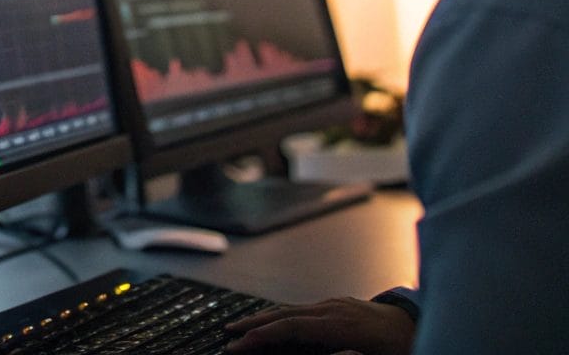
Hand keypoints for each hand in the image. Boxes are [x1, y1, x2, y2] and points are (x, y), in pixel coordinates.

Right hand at [224, 297, 414, 354]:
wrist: (424, 324)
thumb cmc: (407, 347)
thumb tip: (306, 347)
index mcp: (344, 324)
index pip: (292, 327)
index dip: (263, 336)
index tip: (240, 346)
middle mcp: (336, 308)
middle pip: (286, 314)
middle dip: (254, 324)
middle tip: (227, 335)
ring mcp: (337, 304)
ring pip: (291, 309)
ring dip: (264, 318)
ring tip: (241, 328)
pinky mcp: (340, 305)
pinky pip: (303, 309)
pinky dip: (281, 316)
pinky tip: (272, 322)